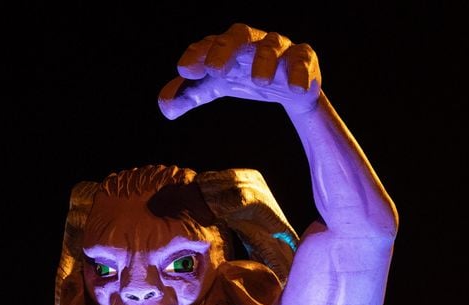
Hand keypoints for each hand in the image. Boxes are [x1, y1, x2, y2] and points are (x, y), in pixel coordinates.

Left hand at [158, 23, 320, 119]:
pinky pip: (302, 58)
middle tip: (215, 71)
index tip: (185, 71)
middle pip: (237, 35)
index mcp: (226, 45)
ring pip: (271, 45)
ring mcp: (278, 47)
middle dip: (225, 50)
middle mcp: (251, 41)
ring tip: (259, 81)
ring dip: (264, 61)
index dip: (196, 54)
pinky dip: (298, 72)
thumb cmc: (244, 78)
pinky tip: (294, 88)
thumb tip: (165, 107)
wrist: (288, 87)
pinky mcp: (303, 57)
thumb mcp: (215, 86)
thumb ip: (189, 95)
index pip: (208, 44)